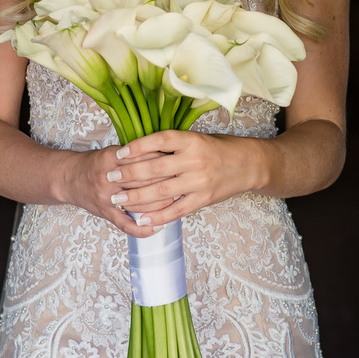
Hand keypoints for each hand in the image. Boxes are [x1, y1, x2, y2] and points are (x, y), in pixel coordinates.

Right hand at [63, 144, 176, 238]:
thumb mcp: (112, 152)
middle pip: (143, 181)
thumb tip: (164, 154)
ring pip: (138, 203)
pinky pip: (125, 225)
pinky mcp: (105, 212)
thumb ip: (134, 154)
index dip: (162, 162)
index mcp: (112, 159)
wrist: (68, 178)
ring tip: (176, 202)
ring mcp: (106, 197)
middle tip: (182, 182)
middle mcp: (108, 178)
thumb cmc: (94, 164)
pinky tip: (157, 227)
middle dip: (165, 182)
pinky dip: (142, 229)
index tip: (177, 163)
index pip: (143, 160)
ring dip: (159, 205)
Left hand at [103, 130, 264, 229]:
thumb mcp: (197, 138)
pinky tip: (141, 219)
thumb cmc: (220, 148)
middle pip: (155, 168)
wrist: (249, 165)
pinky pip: (176, 210)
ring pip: (161, 191)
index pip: (160, 140)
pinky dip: (157, 216)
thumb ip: (173, 144)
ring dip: (136, 197)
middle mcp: (195, 161)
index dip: (138, 146)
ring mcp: (199, 182)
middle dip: (129, 174)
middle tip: (109, 176)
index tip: (119, 152)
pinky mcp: (203, 200)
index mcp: (192, 141)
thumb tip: (141, 147)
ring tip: (117, 199)